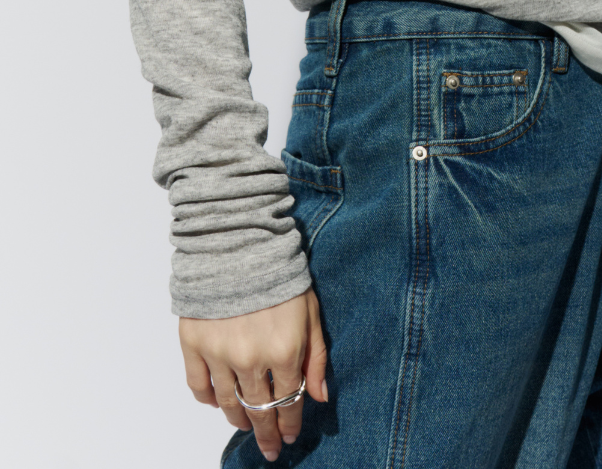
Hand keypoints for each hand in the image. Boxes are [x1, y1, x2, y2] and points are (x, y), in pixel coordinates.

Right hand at [179, 289, 327, 461]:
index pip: (289, 402)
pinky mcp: (193, 344)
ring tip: (246, 426)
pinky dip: (208, 400)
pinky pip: (199, 386)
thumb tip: (318, 397)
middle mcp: (251, 360)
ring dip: (239, 420)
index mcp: (284, 351)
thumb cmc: (280, 274)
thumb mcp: (310, 311)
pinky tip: (217, 404)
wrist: (239, 243)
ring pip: (229, 403)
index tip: (288, 437)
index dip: (289, 424)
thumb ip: (316, 357)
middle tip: (268, 448)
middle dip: (266, 433)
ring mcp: (219, 354)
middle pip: (259, 410)